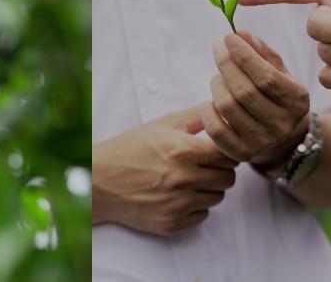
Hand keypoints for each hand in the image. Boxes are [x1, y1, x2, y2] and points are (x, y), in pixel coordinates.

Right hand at [92, 104, 238, 235]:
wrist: (100, 181)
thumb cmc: (130, 149)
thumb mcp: (161, 125)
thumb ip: (195, 115)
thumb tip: (218, 107)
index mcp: (185, 151)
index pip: (230, 154)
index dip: (226, 151)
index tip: (217, 150)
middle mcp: (185, 178)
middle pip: (229, 178)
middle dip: (220, 170)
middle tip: (204, 165)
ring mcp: (179, 204)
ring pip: (218, 197)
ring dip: (209, 188)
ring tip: (188, 179)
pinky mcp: (173, 222)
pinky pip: (203, 215)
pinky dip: (195, 207)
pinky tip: (178, 195)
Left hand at [202, 32, 310, 167]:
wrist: (279, 136)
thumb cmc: (274, 94)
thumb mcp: (277, 70)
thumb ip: (261, 51)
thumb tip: (240, 33)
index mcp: (297, 100)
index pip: (267, 77)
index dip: (244, 55)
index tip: (229, 37)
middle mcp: (283, 124)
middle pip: (244, 91)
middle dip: (226, 64)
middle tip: (218, 48)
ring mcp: (263, 142)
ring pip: (227, 106)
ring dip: (217, 83)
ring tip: (218, 76)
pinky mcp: (242, 154)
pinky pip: (215, 129)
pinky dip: (208, 110)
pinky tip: (213, 101)